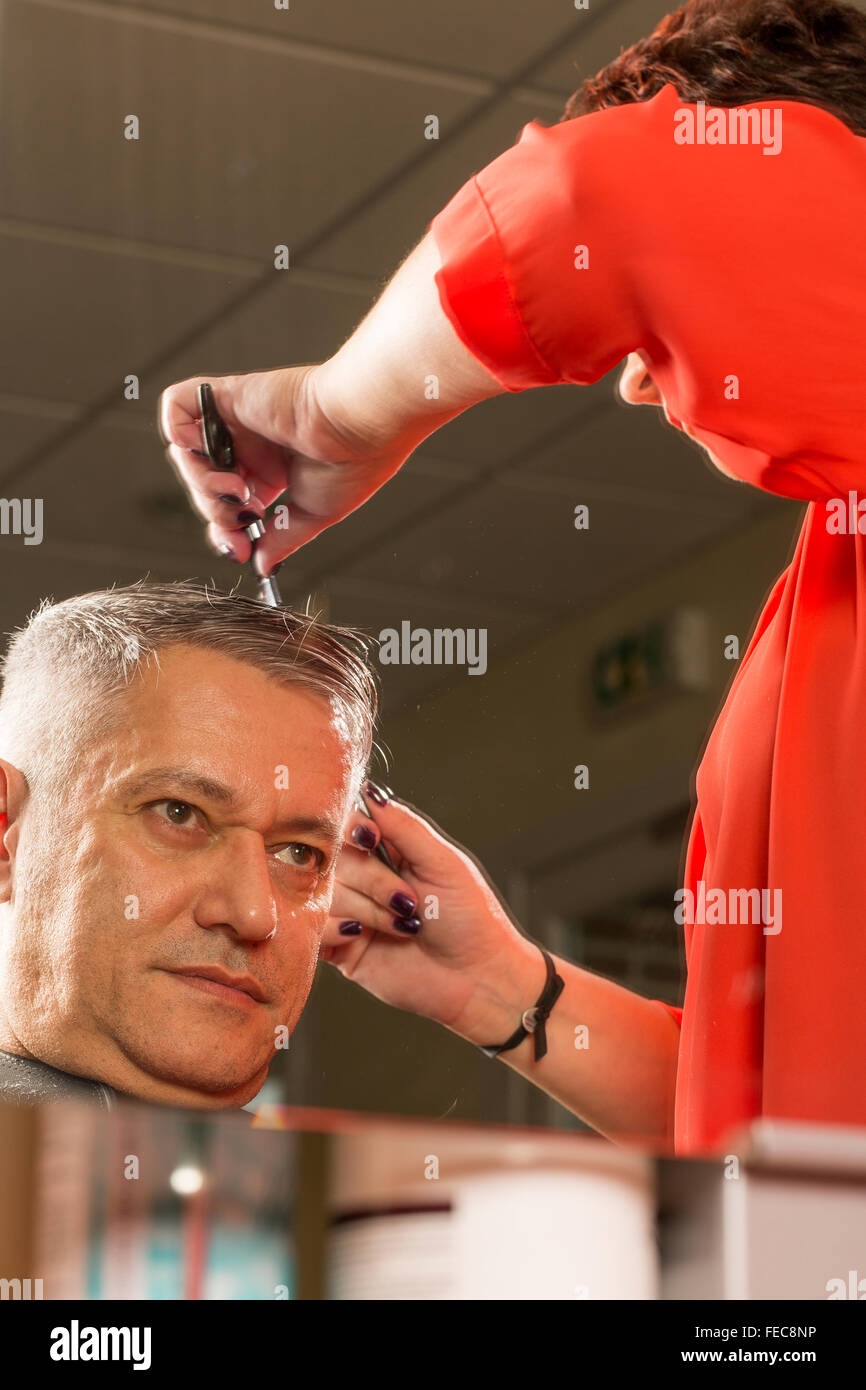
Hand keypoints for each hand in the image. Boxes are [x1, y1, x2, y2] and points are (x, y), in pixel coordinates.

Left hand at [158, 366, 404, 572]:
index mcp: (273, 470)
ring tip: (236, 487)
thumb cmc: (352, 463)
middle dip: (216, 512)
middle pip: (204, 486)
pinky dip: (177, 429)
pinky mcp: (228, 396)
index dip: (226, 531)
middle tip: (245, 517)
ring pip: (188, 455)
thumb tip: (263, 565)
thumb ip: (283, 539)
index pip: (228, 506)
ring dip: (202, 482)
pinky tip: (202, 450)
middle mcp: (251, 445)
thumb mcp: (314, 513)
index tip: (240, 551)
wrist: (359, 427)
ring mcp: (237, 421)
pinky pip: (177, 405)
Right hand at [321, 784, 545, 1044]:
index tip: (370, 839)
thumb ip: (405, 827)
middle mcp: (363, 878)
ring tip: (402, 927)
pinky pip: (314, 928)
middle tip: (408, 902)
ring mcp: (350, 911)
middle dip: (372, 879)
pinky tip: (362, 937)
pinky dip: (334, 929)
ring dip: (365, 909)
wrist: (479, 980)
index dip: (351, 828)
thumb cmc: (471, 918)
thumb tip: (370, 790)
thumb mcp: (444, 863)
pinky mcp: (341, 947)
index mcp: (388, 851)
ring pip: (324, 893)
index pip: (347, 823)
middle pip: (333, 858)